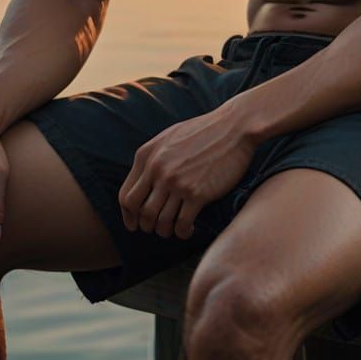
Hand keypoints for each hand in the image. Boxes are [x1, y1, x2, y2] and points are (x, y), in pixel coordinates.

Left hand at [118, 109, 258, 238]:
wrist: (234, 127)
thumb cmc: (205, 131)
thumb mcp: (170, 137)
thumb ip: (153, 158)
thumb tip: (143, 182)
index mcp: (147, 155)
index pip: (126, 196)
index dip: (129, 216)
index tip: (135, 224)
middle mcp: (158, 170)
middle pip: (141, 213)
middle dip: (146, 226)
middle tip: (156, 228)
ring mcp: (177, 182)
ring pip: (160, 222)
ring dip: (165, 231)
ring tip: (174, 229)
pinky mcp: (197, 193)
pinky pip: (182, 224)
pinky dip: (183, 232)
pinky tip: (189, 229)